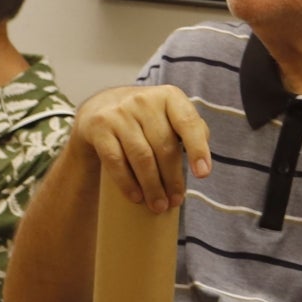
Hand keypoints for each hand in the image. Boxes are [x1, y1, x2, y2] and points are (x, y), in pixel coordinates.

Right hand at [70, 85, 211, 211]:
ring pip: (141, 156)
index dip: (198, 149)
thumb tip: (202, 162)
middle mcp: (142, 100)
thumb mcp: (169, 115)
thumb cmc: (144, 118)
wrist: (99, 108)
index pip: (188, 123)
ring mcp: (118, 113)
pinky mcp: (98, 127)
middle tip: (175, 201)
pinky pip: (115, 160)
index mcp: (168, 96)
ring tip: (158, 205)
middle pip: (164, 146)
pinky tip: (136, 197)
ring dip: (152, 186)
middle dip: (172, 179)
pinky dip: (127, 182)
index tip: (203, 175)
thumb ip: (191, 131)